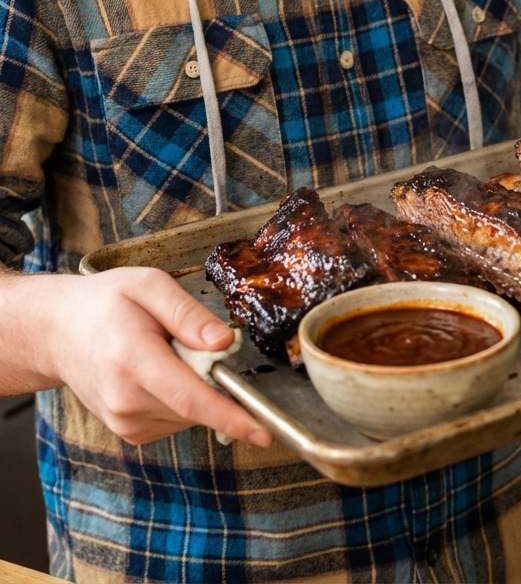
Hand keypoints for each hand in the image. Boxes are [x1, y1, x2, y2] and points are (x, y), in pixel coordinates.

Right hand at [0, 265, 272, 447]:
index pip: (190, 398)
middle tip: (187, 338)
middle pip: (195, 404)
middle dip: (212, 378)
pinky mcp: (129, 431)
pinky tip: (159, 370)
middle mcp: (125, 401)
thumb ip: (189, 313)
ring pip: (189, 414)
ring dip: (194, 386)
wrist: (59, 331)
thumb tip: (226, 341)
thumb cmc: (105, 303)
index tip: (263, 430)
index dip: (230, 415)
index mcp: (132, 360)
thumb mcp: (149, 286)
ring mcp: (124, 422)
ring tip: (164, 351)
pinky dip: (181, 397)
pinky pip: (176, 419)